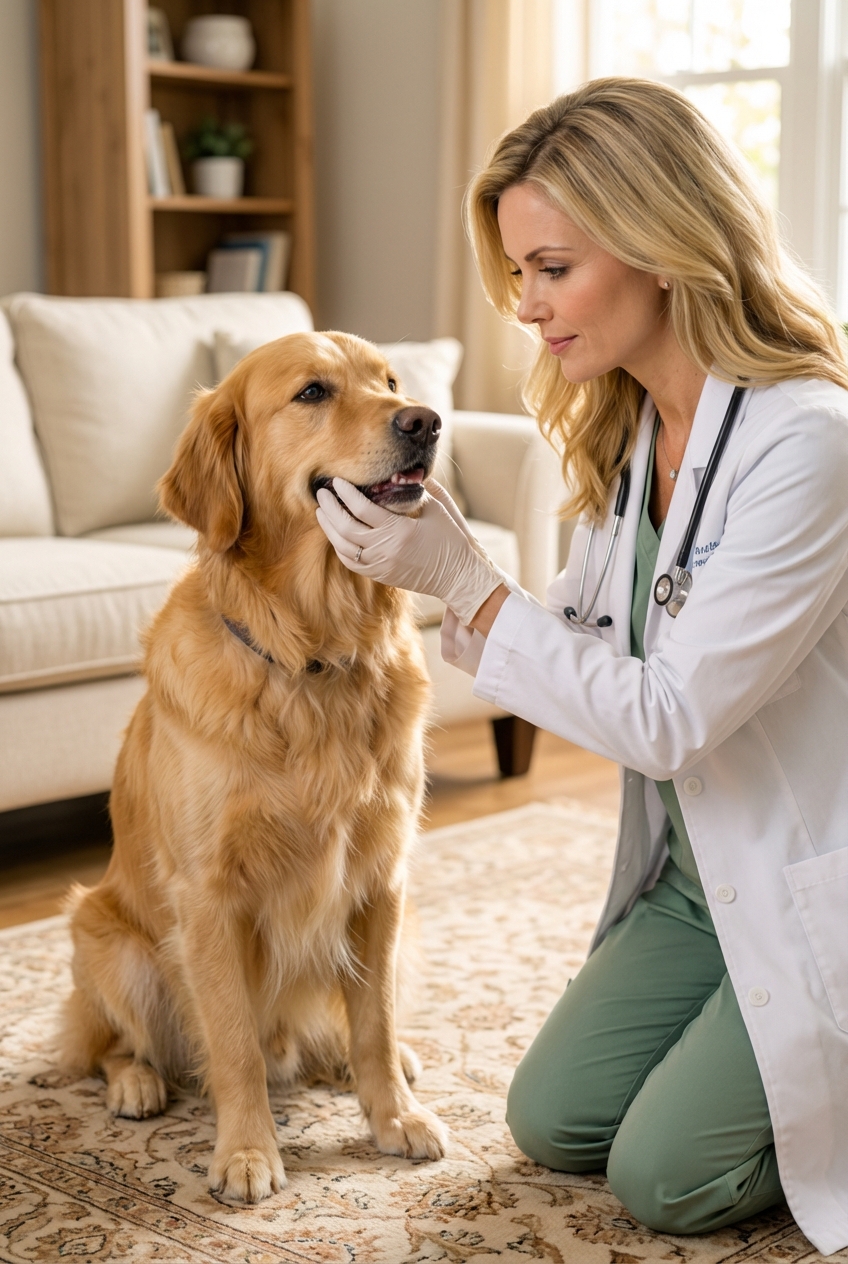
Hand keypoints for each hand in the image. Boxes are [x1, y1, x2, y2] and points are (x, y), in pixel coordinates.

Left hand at [315, 478, 502, 625]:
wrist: (459, 576)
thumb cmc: (451, 539)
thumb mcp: (436, 509)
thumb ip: (416, 489)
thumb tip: (399, 472)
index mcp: (399, 530)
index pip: (362, 508)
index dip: (346, 492)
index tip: (337, 481)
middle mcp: (386, 550)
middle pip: (345, 528)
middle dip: (330, 508)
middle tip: (322, 492)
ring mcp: (381, 565)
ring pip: (343, 546)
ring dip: (329, 528)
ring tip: (323, 511)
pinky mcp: (381, 575)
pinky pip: (351, 561)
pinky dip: (339, 546)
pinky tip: (335, 533)